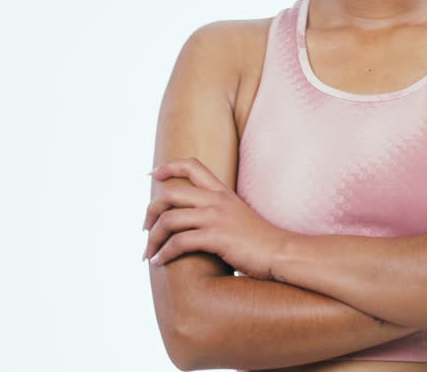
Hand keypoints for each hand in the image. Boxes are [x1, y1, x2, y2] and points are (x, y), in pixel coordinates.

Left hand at [142, 157, 293, 279]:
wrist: (281, 253)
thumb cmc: (261, 241)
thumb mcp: (238, 216)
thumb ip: (219, 212)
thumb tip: (197, 221)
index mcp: (222, 192)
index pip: (192, 165)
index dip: (169, 166)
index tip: (153, 175)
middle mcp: (217, 200)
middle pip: (170, 192)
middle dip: (150, 211)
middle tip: (145, 229)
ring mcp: (216, 217)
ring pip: (169, 219)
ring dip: (152, 238)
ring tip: (148, 254)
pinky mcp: (217, 237)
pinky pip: (179, 242)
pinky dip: (164, 253)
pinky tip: (160, 262)